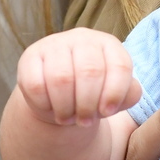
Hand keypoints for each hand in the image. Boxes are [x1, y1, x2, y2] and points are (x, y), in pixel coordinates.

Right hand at [16, 28, 140, 126]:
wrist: (58, 97)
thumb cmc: (92, 95)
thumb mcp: (114, 95)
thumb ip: (129, 94)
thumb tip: (129, 93)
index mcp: (109, 44)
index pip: (119, 65)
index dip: (114, 94)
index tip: (107, 113)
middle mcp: (83, 38)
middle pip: (90, 72)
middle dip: (88, 105)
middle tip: (85, 121)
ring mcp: (54, 44)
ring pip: (61, 79)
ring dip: (66, 108)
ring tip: (68, 118)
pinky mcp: (30, 56)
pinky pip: (36, 84)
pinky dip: (44, 104)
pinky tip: (49, 108)